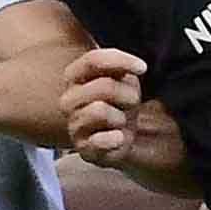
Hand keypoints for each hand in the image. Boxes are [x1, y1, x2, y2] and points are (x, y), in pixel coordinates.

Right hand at [60, 48, 146, 166]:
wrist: (120, 136)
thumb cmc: (119, 102)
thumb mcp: (122, 78)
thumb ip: (120, 66)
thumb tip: (133, 66)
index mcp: (74, 77)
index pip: (93, 60)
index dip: (121, 61)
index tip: (142, 68)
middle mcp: (68, 100)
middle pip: (103, 86)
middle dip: (128, 94)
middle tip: (132, 102)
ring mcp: (73, 125)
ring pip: (100, 110)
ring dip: (122, 116)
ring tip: (122, 121)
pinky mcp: (82, 149)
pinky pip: (100, 140)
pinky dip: (115, 139)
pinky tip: (118, 138)